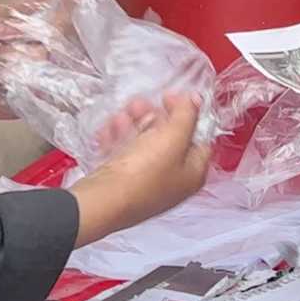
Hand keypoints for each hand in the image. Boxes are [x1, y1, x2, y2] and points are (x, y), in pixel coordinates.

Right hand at [70, 95, 213, 245]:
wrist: (102, 201)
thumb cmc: (142, 175)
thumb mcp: (173, 138)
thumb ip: (187, 115)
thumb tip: (196, 100)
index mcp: (192, 174)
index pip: (198, 137)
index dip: (186, 114)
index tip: (170, 98)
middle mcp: (172, 182)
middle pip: (168, 141)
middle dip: (153, 118)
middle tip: (139, 105)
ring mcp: (145, 185)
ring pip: (142, 146)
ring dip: (131, 126)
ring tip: (120, 116)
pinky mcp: (122, 186)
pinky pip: (122, 157)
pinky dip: (116, 141)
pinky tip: (107, 132)